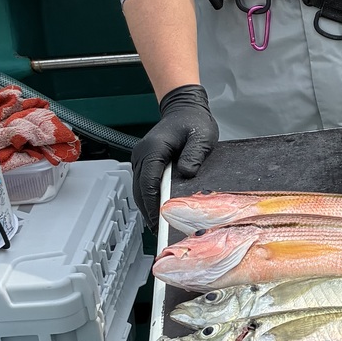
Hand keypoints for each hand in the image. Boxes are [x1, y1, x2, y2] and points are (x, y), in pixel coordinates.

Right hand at [132, 84, 218, 227]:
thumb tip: (186, 173)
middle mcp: (142, 155)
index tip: (158, 222)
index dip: (153, 206)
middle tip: (159, 231)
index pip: (148, 183)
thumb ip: (194, 155)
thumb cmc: (193, 121)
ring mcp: (141, 159)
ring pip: (140, 190)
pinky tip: (158, 211)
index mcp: (153, 149)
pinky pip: (144, 185)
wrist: (184, 109)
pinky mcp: (145, 163)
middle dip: (148, 212)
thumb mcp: (201, 137)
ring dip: (148, 207)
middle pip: (140, 190)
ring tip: (159, 226)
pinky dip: (149, 199)